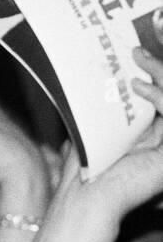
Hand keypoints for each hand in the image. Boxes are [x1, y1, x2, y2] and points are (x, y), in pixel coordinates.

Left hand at [51, 47, 162, 225]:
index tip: (142, 45)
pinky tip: (140, 87)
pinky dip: (161, 97)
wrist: (88, 198)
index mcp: (155, 129)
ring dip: (162, 73)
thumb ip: (102, 103)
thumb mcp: (94, 126)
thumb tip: (93, 71)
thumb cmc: (86, 167)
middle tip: (143, 43)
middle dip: (162, 64)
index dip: (159, 69)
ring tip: (139, 58)